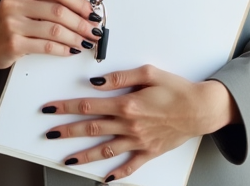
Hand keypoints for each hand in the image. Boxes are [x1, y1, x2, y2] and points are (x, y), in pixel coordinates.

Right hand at [0, 0, 101, 71]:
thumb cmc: (11, 22)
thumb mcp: (25, 3)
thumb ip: (48, 2)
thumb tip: (84, 10)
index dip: (79, 2)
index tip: (91, 12)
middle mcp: (14, 2)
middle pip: (58, 11)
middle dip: (81, 23)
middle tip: (93, 30)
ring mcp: (12, 23)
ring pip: (54, 30)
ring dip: (75, 38)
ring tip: (85, 41)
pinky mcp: (13, 43)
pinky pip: (46, 46)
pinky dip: (63, 49)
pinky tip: (70, 49)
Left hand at [40, 65, 239, 181]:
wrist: (201, 109)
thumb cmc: (177, 89)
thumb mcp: (149, 73)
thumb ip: (121, 77)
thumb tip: (97, 82)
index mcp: (127, 104)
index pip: (88, 106)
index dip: (66, 107)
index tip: (51, 108)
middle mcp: (129, 125)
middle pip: (91, 128)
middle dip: (67, 131)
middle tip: (49, 133)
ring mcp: (138, 141)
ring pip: (105, 150)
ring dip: (84, 155)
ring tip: (67, 159)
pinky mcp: (149, 151)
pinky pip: (130, 165)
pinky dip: (117, 174)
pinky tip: (105, 179)